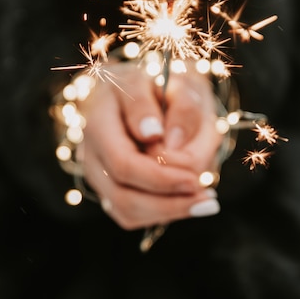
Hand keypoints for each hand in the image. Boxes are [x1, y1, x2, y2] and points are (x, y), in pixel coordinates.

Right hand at [76, 62, 222, 229]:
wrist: (140, 93)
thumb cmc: (159, 87)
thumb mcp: (174, 82)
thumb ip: (178, 107)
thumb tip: (168, 142)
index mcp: (100, 119)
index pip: (124, 163)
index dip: (161, 177)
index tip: (196, 178)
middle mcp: (91, 152)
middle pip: (122, 196)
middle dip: (169, 202)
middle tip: (208, 199)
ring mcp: (97, 174)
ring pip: (126, 212)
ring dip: (169, 211)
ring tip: (206, 202)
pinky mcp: (108, 188)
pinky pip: (132, 215)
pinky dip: (164, 213)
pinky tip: (191, 202)